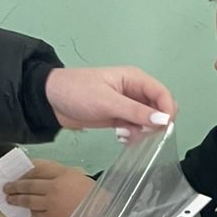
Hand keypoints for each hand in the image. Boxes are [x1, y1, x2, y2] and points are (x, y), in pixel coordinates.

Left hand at [4, 161, 94, 216]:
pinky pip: (35, 213)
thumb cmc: (96, 197)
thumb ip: (62, 176)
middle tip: (7, 186)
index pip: (39, 168)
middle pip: (29, 184)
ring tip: (9, 198)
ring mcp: (51, 203)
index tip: (19, 172)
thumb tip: (43, 178)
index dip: (26, 170)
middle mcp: (55, 186)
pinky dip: (28, 211)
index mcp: (64, 174)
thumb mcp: (81, 178)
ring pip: (28, 199)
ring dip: (16, 199)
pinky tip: (24, 210)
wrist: (103, 216)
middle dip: (15, 185)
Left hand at [45, 66, 175, 137]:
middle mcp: (134, 91)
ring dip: (142, 132)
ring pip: (148, 122)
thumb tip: (164, 120)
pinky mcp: (119, 117)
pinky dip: (133, 135)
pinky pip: (136, 128)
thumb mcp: (107, 102)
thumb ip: (136, 112)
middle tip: (140, 132)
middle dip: (155, 124)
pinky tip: (121, 137)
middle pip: (159, 109)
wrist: (48, 101)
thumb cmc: (76, 92)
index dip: (168, 111)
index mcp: (135, 79)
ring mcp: (127, 105)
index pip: (163, 94)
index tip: (163, 128)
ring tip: (125, 136)